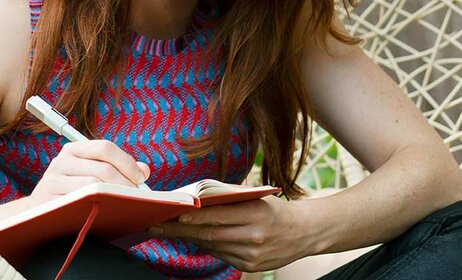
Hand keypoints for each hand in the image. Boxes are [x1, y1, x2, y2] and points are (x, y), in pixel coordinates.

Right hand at [28, 140, 150, 204]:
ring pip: (94, 186)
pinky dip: (97, 205)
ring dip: (115, 196)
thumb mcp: (90, 174)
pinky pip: (80, 201)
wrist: (37, 213)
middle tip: (136, 196)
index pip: (105, 147)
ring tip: (125, 204)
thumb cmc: (70, 193)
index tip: (140, 178)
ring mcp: (54, 180)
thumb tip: (144, 170)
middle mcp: (61, 160)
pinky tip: (105, 210)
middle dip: (126, 183)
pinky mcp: (50, 199)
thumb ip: (117, 169)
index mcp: (73, 150)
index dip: (127, 162)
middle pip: (103, 168)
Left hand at [146, 196, 317, 271]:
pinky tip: (193, 238)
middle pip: (210, 234)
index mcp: (257, 214)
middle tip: (156, 225)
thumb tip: (194, 198)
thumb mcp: (256, 196)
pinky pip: (221, 255)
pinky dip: (206, 246)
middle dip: (180, 230)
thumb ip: (227, 196)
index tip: (174, 214)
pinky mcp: (251, 266)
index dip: (194, 217)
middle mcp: (255, 236)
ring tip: (168, 229)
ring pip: (213, 246)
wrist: (305, 231)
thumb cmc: (274, 208)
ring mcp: (253, 254)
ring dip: (189, 238)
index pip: (219, 216)